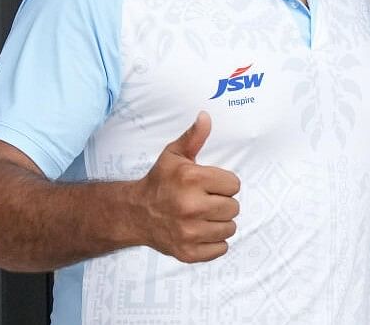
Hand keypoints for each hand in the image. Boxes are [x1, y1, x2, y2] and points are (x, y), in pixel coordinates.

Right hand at [134, 111, 239, 262]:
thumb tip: (206, 117)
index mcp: (192, 180)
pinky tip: (200, 231)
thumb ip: (194, 137)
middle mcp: (191, 207)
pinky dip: (214, 242)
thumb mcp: (174, 155)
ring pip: (230, 229)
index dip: (223, 184)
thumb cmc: (159, 182)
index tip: (208, 185)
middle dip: (222, 203)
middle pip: (234, 207)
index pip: (235, 185)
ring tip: (202, 216)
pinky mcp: (188, 253)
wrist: (135, 214)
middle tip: (204, 201)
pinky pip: (221, 248)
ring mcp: (189, 233)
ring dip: (220, 223)